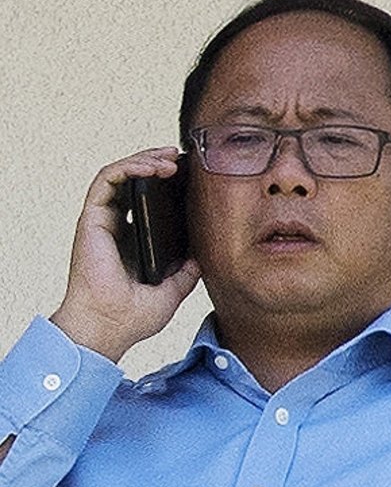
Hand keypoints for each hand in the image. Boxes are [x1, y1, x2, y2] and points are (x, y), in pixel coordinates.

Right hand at [50, 147, 200, 361]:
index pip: (147, 203)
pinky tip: (152, 168)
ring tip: (171, 159)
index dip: (165, 186)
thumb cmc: (132, 318)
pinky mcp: (92, 218)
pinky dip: (129, 167)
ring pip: (121, 174)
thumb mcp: (172, 292)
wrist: (109, 326)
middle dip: (157, 164)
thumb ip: (186, 273)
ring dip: (145, 160)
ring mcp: (102, 222)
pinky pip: (107, 179)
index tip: (188, 179)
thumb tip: (202, 257)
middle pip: (134, 183)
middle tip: (181, 159)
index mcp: (132, 243)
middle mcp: (116, 229)